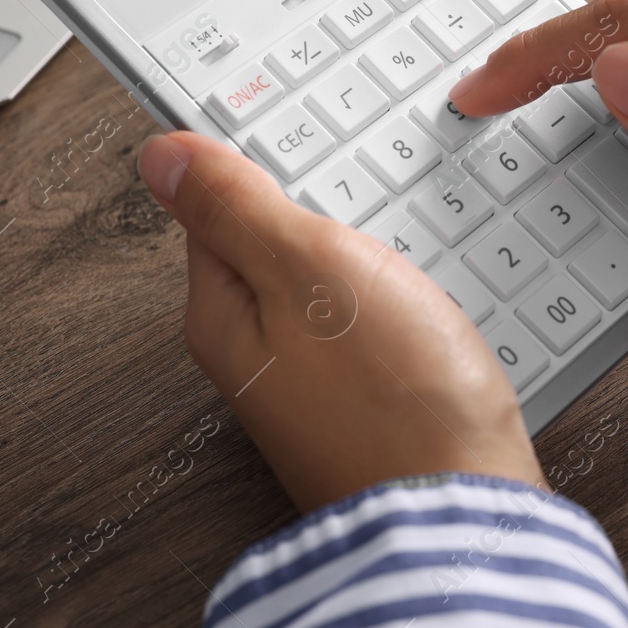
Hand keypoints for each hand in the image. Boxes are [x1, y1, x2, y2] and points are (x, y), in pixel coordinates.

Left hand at [137, 131, 544, 512]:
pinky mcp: (364, 398)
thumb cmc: (394, 397)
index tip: (290, 119)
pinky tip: (422, 286)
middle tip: (358, 176)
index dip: (254, 156)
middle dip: (314, 202)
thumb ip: (236, 207)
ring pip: (324, 279)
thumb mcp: (309, 267)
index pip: (213, 204)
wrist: (466, 508)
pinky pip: (364, 320)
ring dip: (360, 245)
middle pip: (270, 242)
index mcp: (222, 313)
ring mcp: (310, 381)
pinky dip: (391, 291)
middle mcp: (255, 353)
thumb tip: (161, 155)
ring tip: (396, 225)